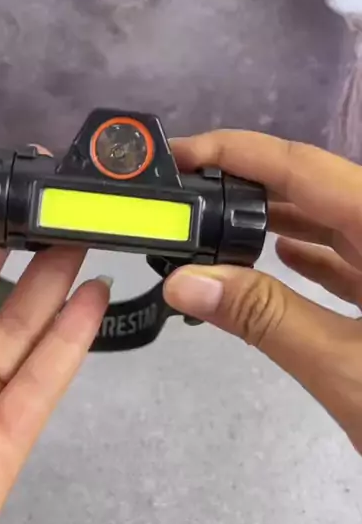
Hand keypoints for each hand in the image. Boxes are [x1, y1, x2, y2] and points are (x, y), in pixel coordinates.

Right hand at [164, 131, 361, 452]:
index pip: (305, 168)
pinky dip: (313, 252)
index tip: (179, 155)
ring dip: (278, 217)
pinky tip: (279, 255)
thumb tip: (185, 282)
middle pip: (319, 186)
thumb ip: (265, 319)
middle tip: (187, 194)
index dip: (237, 151)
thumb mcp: (349, 372)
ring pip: (336, 218)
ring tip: (218, 222)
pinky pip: (354, 254)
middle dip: (250, 182)